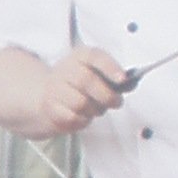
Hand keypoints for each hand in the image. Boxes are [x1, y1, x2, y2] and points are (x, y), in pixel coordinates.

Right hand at [8, 45, 128, 137]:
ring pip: (80, 103)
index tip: (122, 79)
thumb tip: (131, 83)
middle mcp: (65, 69)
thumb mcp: (95, 74)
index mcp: (79, 56)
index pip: (94, 56)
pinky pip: (72, 118)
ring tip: (96, 110)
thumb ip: (114, 78)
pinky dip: (83, 120)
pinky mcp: (50, 108)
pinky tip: (83, 116)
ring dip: (94, 110)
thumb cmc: (78, 85)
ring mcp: (55, 89)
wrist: (47, 97)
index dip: (109, 67)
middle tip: (116, 102)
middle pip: (86, 80)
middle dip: (106, 95)